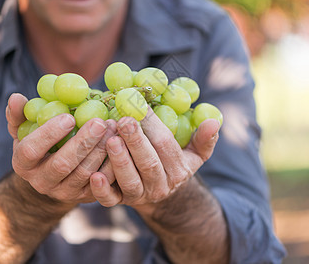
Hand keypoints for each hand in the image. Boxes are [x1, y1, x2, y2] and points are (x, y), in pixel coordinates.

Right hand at [6, 93, 116, 204]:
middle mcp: (41, 182)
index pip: (31, 151)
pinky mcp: (85, 197)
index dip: (49, 134)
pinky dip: (113, 163)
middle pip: (62, 164)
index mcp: (23, 164)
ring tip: (114, 128)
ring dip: (102, 151)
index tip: (69, 117)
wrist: (54, 174)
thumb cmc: (39, 142)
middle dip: (83, 142)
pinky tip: (122, 144)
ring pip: (85, 174)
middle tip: (100, 122)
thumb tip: (16, 97)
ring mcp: (65, 192)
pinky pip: (103, 182)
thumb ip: (20, 114)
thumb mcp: (26, 129)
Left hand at [89, 107, 219, 210]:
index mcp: (178, 170)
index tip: (140, 106)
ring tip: (110, 139)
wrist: (157, 192)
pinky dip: (102, 190)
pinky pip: (110, 200)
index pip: (166, 146)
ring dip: (119, 160)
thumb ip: (204, 139)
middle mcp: (160, 186)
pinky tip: (94, 174)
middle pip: (148, 163)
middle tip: (124, 121)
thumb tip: (214, 121)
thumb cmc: (172, 162)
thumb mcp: (193, 153)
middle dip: (136, 141)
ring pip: (130, 181)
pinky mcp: (119, 202)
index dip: (153, 126)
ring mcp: (139, 196)